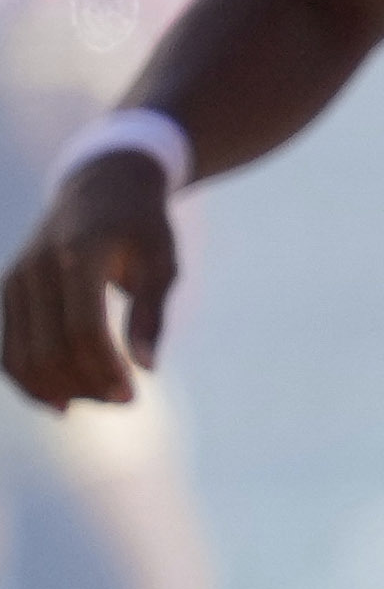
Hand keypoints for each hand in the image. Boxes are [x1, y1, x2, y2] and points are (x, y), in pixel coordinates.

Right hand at [0, 149, 175, 409]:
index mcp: (80, 255)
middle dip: (86, 385)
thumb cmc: (142, 227)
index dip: (105, 369)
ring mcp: (17, 280)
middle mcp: (38, 268)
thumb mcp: (162, 262)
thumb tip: (148, 368)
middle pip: (50, 348)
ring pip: (22, 356)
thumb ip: (153, 312)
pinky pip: (8, 349)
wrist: (99, 187)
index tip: (132, 396)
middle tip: (124, 400)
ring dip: (60, 389)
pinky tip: (65, 400)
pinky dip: (31, 381)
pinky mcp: (9, 292)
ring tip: (100, 397)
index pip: (83, 328)